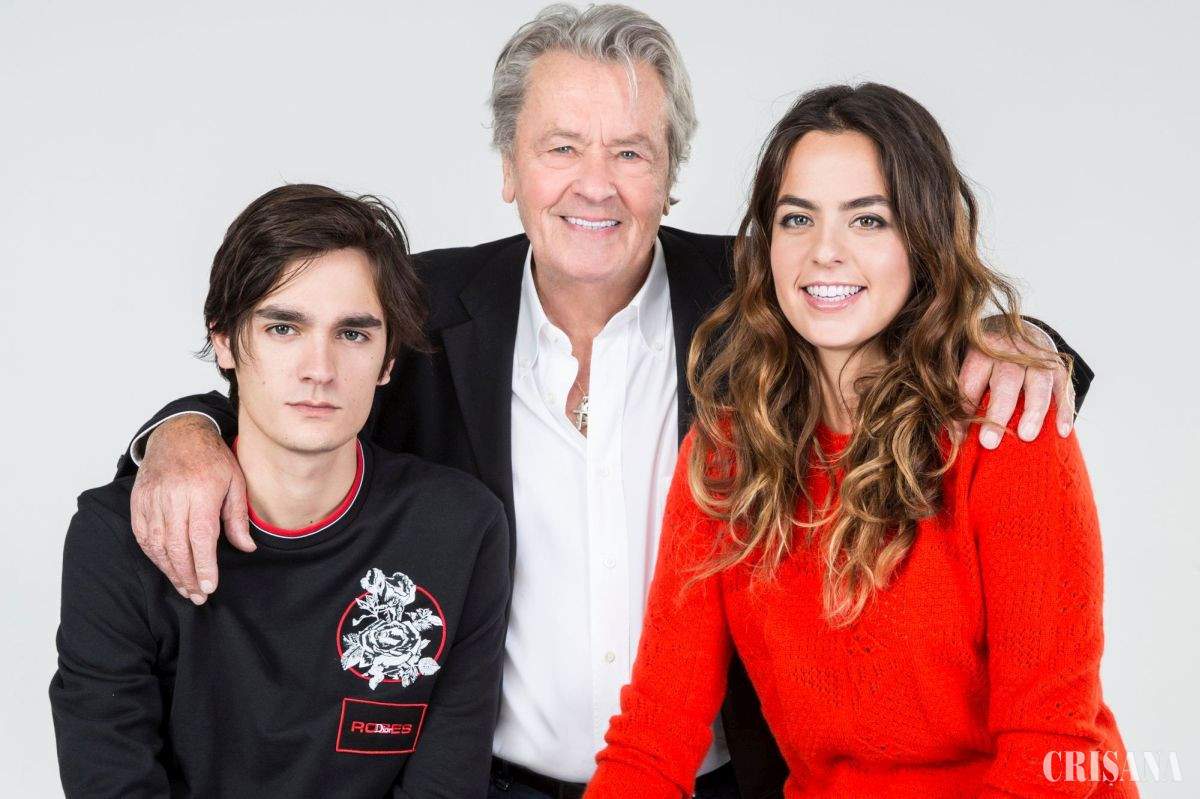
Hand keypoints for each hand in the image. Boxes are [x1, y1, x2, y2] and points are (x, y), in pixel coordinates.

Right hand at [130, 415, 253, 602]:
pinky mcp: (138, 500)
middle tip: (198, 596)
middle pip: (176, 546)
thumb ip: (237, 517)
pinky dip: (153, 555)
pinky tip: (166, 567)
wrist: (178, 433)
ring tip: (185, 587)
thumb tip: (246, 547)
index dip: (204, 566)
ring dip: (170, 571)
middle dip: (188, 576)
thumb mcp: (235, 481)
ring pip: (156, 544)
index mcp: (200, 491)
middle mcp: (173, 496)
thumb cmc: (211, 458)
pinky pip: (142, 535)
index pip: (200, 538)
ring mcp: (152, 498)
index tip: (210, 587)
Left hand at [956, 321, 1075, 448]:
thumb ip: (964, 402)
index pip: (972, 381)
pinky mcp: (1060, 367)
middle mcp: (1011, 351)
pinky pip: (1064, 389)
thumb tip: (957, 440)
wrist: (1024, 333)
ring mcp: (1039, 357)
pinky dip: (1064, 410)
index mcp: (982, 350)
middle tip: (990, 442)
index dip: (965, 410)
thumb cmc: (991, 362)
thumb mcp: (973, 371)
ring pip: (1038, 382)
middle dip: (998, 411)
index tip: (962, 438)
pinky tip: (1061, 431)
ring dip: (1033, 411)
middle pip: (1005, 380)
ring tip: (1026, 436)